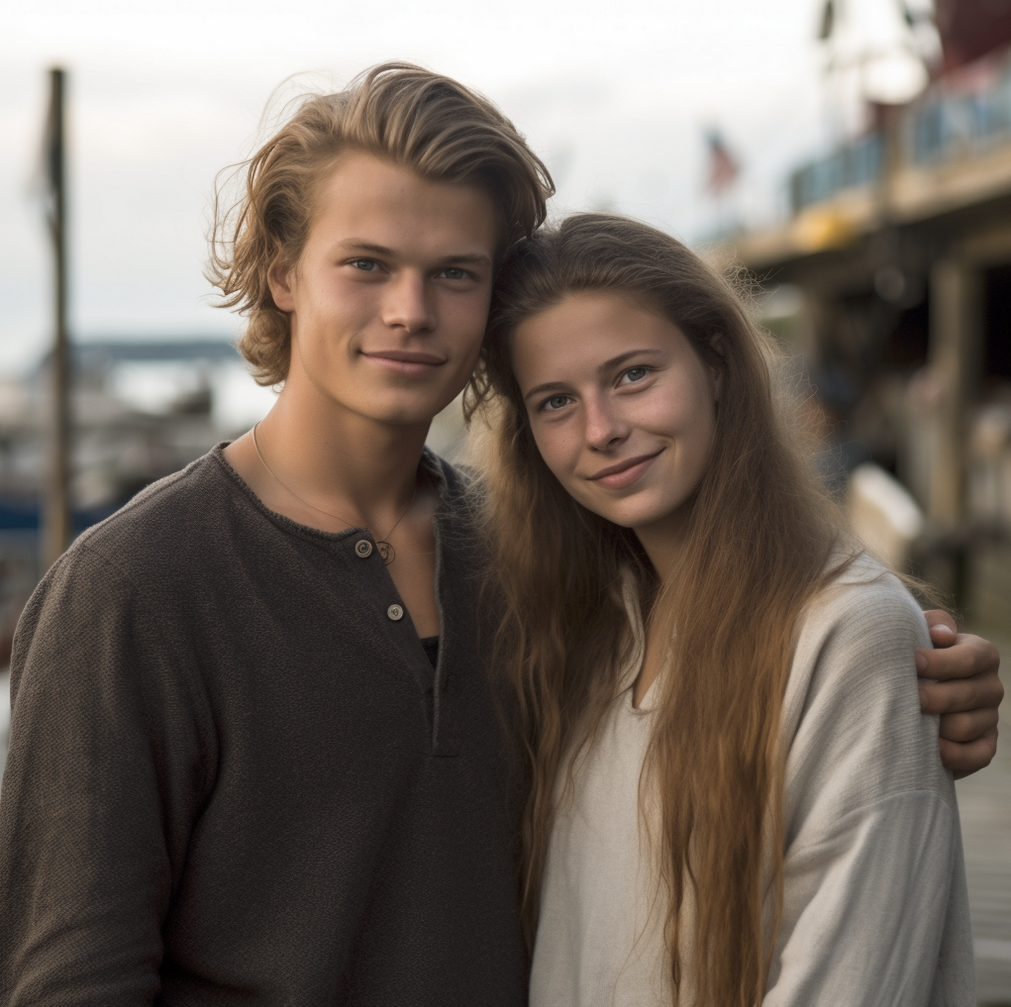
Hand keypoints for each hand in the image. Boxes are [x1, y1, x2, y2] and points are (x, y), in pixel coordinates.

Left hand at [917, 610, 1001, 778]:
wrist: (907, 687)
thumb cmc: (912, 654)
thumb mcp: (920, 632)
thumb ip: (932, 624)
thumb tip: (942, 634)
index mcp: (981, 653)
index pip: (970, 658)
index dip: (941, 662)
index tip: (913, 664)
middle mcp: (991, 685)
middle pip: (968, 694)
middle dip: (934, 697)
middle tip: (910, 698)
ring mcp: (989, 717)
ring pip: (968, 726)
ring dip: (938, 727)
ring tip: (911, 722)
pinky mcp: (984, 745)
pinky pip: (978, 755)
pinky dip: (956, 755)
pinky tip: (932, 750)